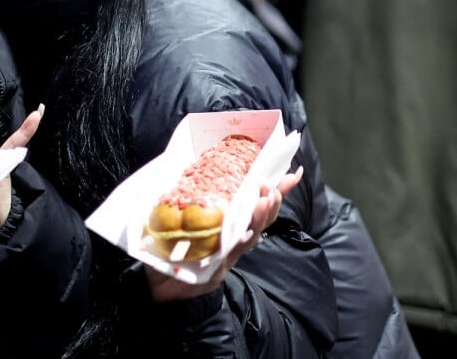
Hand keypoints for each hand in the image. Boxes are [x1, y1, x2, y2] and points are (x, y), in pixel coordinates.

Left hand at [145, 165, 304, 300]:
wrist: (163, 284)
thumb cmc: (177, 251)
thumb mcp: (189, 221)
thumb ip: (200, 204)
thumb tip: (203, 172)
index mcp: (231, 227)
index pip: (257, 206)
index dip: (277, 192)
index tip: (293, 173)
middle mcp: (234, 241)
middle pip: (261, 221)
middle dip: (271, 202)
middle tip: (270, 186)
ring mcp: (227, 255)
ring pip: (251, 235)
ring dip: (260, 218)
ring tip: (266, 200)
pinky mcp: (216, 268)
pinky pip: (231, 253)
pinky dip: (241, 242)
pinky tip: (250, 232)